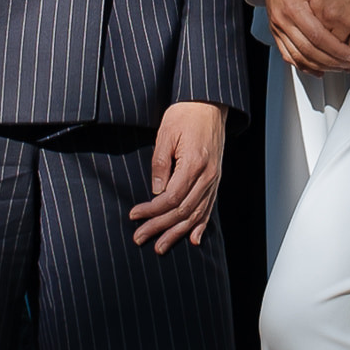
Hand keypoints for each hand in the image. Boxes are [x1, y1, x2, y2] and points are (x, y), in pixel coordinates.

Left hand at [133, 101, 231, 249]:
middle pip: (182, 211)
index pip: (171, 198)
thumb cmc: (186, 114)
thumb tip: (156, 192)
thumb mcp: (165, 134)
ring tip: (161, 246)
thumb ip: (160, 164)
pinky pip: (209, 207)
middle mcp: (207, 176)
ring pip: (196, 214)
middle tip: (140, 237)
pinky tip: (193, 239)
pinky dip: (201, 225)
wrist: (209, 103)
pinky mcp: (215, 179)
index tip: (134, 215)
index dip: (151, 210)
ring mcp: (214, 179)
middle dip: (159, 227)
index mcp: (194, 164)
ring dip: (177, 233)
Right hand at [258, 0, 349, 77]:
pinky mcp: (275, 32)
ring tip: (337, 68)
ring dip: (319, 66)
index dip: (336, 49)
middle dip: (331, 61)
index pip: (317, 36)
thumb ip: (330, 5)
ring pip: (298, 57)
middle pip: (308, 50)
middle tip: (348, 65)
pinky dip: (303, 65)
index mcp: (293, 7)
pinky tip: (318, 70)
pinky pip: (288, 55)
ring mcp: (276, 28)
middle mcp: (282, 20)